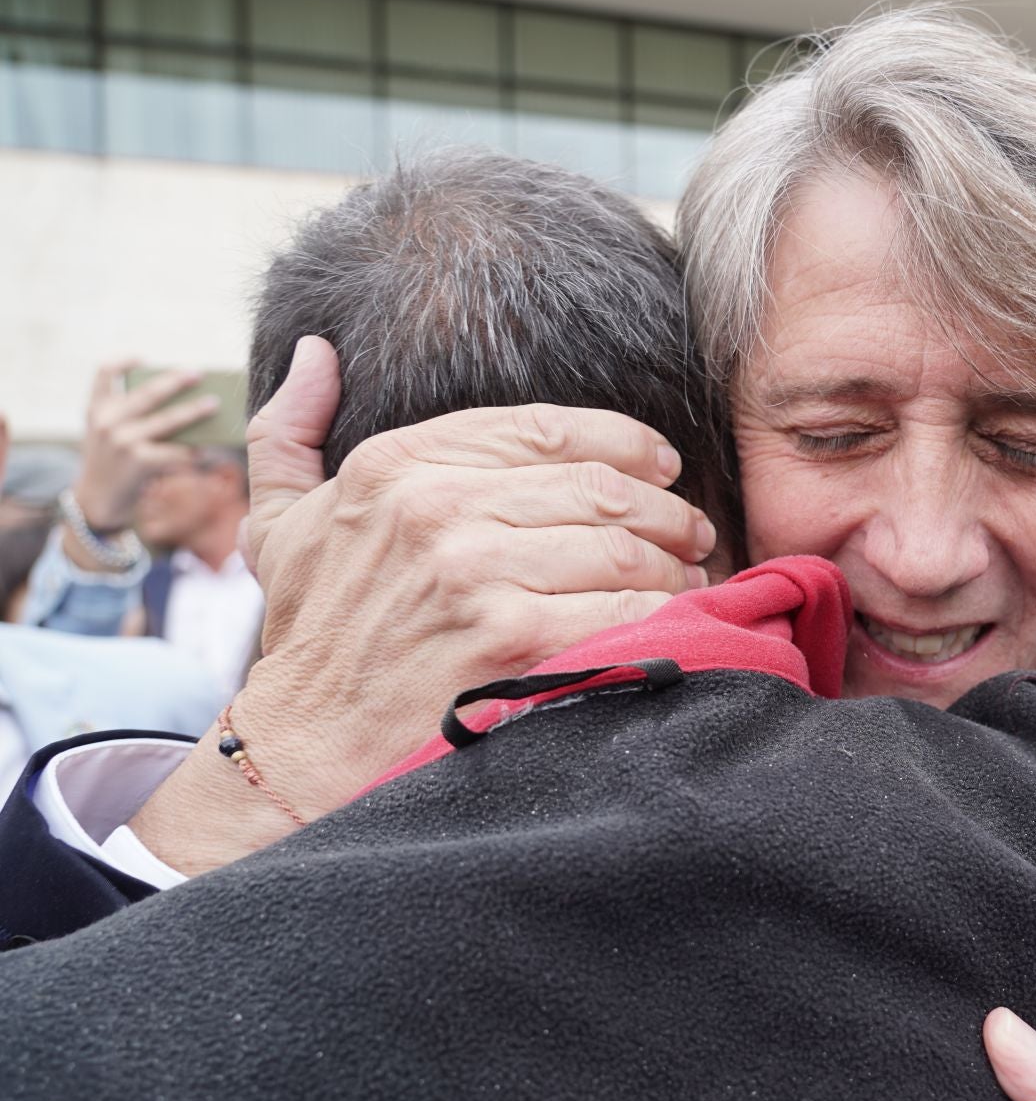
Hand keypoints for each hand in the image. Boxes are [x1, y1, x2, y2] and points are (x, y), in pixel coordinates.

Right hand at [68, 359, 216, 532]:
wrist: (96, 502)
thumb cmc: (110, 464)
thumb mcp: (106, 435)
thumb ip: (128, 417)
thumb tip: (181, 404)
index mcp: (97, 410)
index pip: (103, 373)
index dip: (123, 362)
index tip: (142, 357)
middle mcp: (107, 422)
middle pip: (147, 393)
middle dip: (175, 381)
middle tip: (198, 373)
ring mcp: (123, 441)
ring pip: (168, 420)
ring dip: (194, 411)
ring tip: (214, 404)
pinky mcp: (141, 461)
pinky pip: (177, 451)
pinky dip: (194, 450)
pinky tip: (207, 449)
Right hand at [128, 336, 717, 872]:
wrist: (308, 748)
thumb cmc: (314, 634)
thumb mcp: (280, 523)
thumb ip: (292, 431)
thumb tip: (318, 352)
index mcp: (395, 466)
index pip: (544, 428)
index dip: (622, 440)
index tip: (659, 464)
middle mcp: (436, 509)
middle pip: (598, 486)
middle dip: (664, 508)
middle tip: (691, 529)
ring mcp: (477, 575)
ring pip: (622, 546)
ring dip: (673, 562)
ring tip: (688, 575)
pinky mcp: (515, 640)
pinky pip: (625, 609)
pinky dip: (663, 613)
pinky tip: (673, 620)